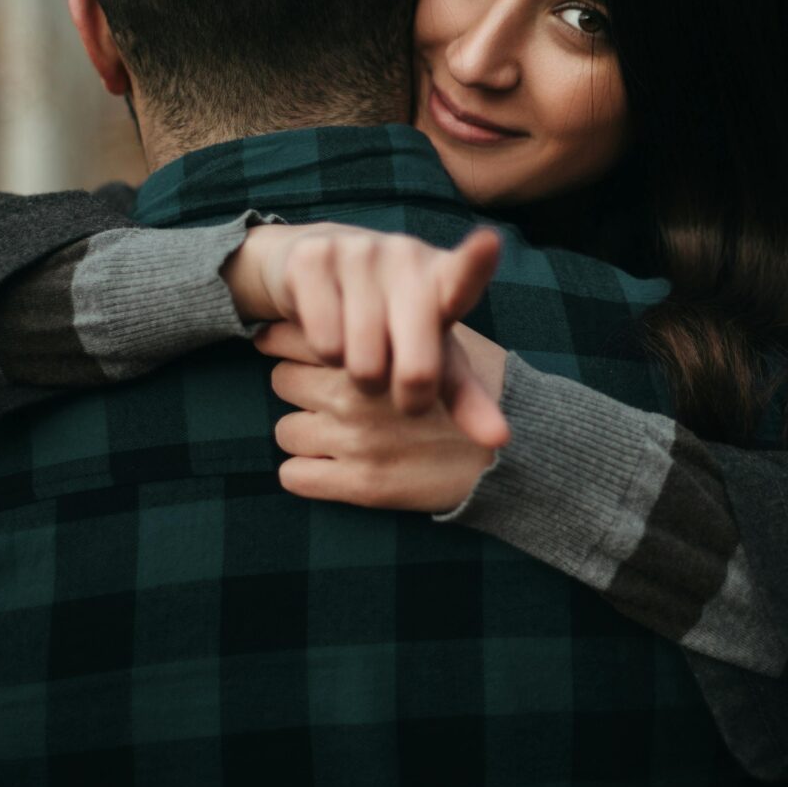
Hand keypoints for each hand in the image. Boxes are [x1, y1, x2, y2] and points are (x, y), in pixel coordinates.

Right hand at [223, 220, 502, 434]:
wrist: (315, 267)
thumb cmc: (389, 320)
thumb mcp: (431, 352)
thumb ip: (465, 396)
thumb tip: (501, 439)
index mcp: (444, 277)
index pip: (465, 275)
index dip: (477, 261)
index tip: (490, 242)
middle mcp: (406, 256)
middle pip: (416, 367)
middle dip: (405, 394)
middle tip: (394, 381)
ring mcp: (358, 252)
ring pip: (362, 361)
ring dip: (360, 375)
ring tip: (359, 350)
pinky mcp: (313, 258)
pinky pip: (325, 343)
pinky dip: (326, 356)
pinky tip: (328, 331)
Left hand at [269, 333, 506, 509]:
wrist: (505, 456)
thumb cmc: (472, 388)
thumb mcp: (442, 337)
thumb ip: (389, 316)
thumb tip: (340, 300)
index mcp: (372, 349)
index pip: (292, 335)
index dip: (293, 340)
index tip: (298, 345)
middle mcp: (356, 394)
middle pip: (282, 380)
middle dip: (301, 385)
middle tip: (334, 392)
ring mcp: (355, 442)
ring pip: (285, 430)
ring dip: (305, 430)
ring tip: (340, 431)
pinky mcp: (359, 485)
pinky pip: (293, 476)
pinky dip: (307, 472)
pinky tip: (335, 465)